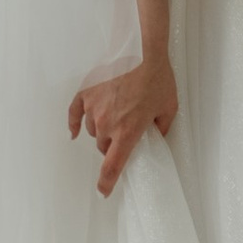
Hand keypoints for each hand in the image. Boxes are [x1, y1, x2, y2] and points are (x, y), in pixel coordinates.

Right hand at [70, 49, 177, 195]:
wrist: (142, 50)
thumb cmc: (158, 78)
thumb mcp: (168, 108)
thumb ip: (160, 128)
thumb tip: (155, 137)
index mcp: (128, 132)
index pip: (112, 166)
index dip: (106, 183)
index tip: (103, 192)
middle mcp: (107, 124)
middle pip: (103, 146)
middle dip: (111, 145)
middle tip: (123, 133)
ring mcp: (94, 108)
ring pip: (92, 130)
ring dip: (101, 129)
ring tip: (114, 115)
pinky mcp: (87, 94)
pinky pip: (75, 114)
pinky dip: (74, 123)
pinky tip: (73, 131)